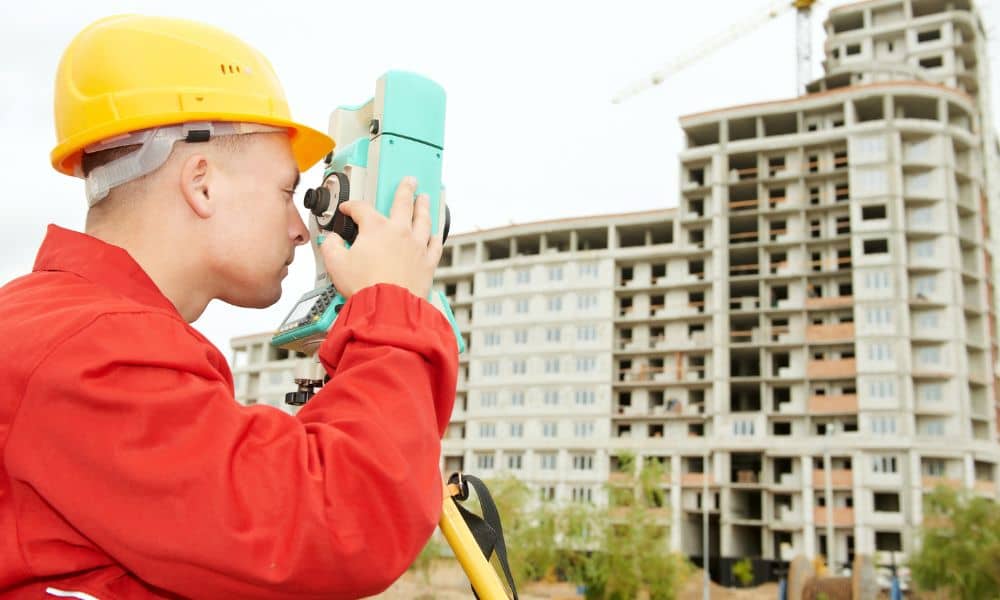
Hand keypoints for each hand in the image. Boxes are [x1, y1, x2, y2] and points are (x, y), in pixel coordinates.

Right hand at [321, 176, 442, 298]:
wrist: (388, 308)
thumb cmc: (365, 287)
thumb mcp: (335, 264)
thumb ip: (330, 246)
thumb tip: (330, 240)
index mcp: (376, 229)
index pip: (362, 209)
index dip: (352, 207)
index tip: (348, 209)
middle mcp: (400, 232)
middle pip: (403, 203)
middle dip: (405, 189)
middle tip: (409, 181)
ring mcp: (417, 246)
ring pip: (423, 220)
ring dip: (424, 206)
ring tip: (425, 198)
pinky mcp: (428, 262)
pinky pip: (435, 244)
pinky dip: (436, 236)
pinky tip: (436, 232)